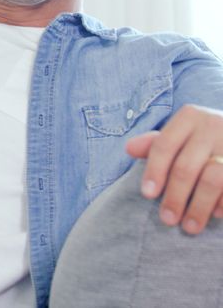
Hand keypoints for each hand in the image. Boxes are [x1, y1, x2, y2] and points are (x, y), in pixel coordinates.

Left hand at [127, 104, 222, 234]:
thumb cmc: (202, 137)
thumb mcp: (180, 133)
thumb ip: (155, 143)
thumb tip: (129, 149)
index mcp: (190, 117)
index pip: (164, 146)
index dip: (154, 171)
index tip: (147, 195)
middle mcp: (213, 125)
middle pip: (186, 167)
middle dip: (175, 196)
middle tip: (167, 220)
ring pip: (212, 180)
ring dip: (199, 207)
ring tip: (189, 227)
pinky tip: (215, 215)